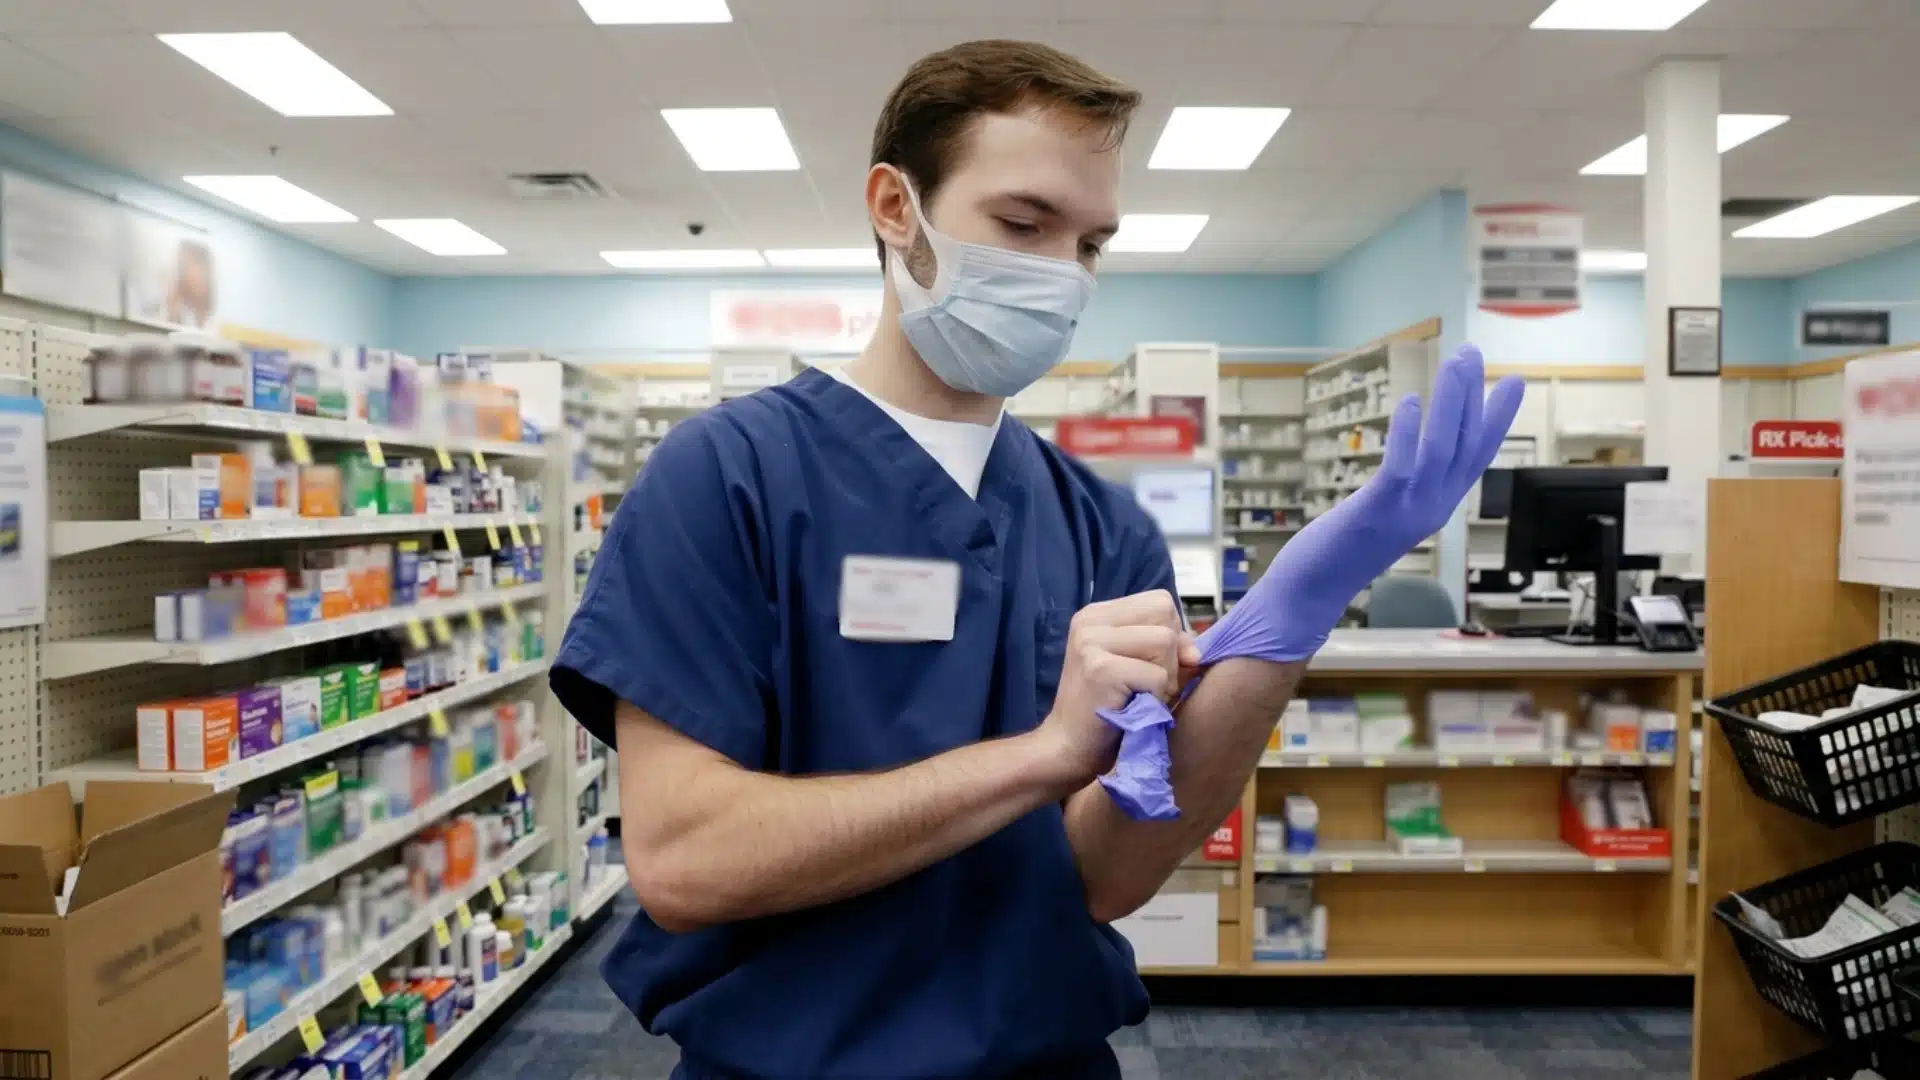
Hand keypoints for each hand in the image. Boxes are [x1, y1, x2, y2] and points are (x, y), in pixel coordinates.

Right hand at [1037, 591, 1198, 783]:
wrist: (1068, 748)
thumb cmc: (1109, 709)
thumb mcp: (1139, 665)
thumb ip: (1169, 648)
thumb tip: (1196, 653)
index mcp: (1097, 614)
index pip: (1160, 601)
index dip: (1172, 633)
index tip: (1157, 665)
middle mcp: (1090, 620)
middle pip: (1165, 615)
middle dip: (1169, 654)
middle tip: (1145, 685)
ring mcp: (1091, 641)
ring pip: (1165, 641)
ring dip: (1164, 678)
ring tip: (1138, 697)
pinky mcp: (1099, 669)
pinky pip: (1157, 676)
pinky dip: (1155, 699)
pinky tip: (1131, 709)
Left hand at [1202, 344, 1522, 662]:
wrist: (1310, 592)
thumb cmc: (1339, 550)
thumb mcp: (1384, 514)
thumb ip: (1404, 488)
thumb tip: (1411, 461)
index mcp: (1435, 507)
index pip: (1477, 458)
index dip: (1497, 420)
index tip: (1513, 383)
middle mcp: (1430, 509)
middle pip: (1466, 447)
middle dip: (1475, 397)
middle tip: (1475, 352)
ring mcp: (1406, 512)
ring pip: (1442, 451)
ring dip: (1452, 403)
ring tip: (1457, 362)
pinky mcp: (1375, 512)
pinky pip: (1402, 468)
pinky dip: (1410, 433)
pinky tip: (1411, 400)